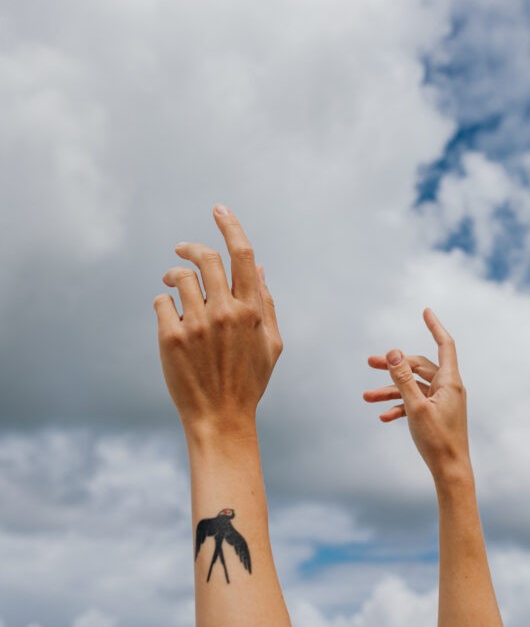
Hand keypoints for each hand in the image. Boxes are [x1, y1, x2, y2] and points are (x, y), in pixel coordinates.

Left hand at [153, 205, 282, 437]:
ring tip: (171, 284)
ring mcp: (197, 325)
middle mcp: (225, 312)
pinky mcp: (171, 338)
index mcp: (251, 310)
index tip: (219, 208)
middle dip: (191, 246)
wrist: (220, 419)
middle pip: (206, 258)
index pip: (242, 254)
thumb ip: (266, 303)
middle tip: (182, 247)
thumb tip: (259, 268)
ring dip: (173, 275)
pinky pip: (161, 303)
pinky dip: (163, 303)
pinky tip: (169, 317)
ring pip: (179, 277)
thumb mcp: (271, 343)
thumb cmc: (249, 381)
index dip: (230, 225)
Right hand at [363, 308, 471, 485]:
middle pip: (419, 366)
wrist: (451, 472)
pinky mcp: (435, 414)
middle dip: (394, 364)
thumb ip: (403, 379)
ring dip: (390, 390)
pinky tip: (383, 416)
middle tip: (369, 362)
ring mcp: (441, 401)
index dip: (435, 326)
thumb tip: (394, 351)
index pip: (444, 344)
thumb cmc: (437, 441)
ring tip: (366, 397)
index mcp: (449, 381)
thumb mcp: (415, 407)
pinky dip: (399, 406)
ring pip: (413, 386)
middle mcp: (447, 388)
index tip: (425, 311)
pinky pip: (415, 403)